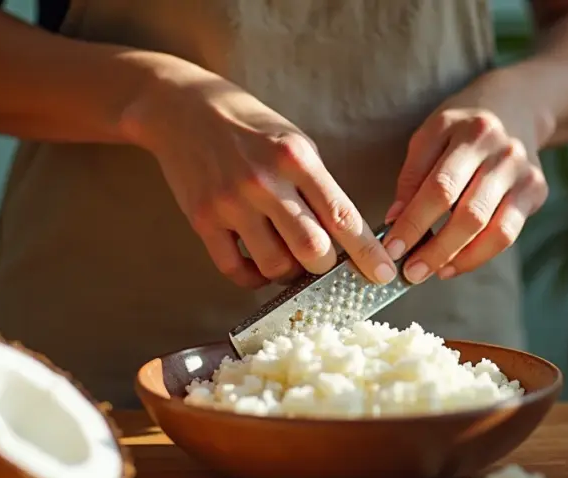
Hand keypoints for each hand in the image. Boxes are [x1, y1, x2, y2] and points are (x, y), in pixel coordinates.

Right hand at [122, 60, 395, 287]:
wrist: (182, 109)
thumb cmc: (249, 128)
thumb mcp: (294, 143)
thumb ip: (318, 187)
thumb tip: (346, 238)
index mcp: (296, 158)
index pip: (342, 216)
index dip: (368, 253)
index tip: (384, 274)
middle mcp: (264, 181)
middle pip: (312, 250)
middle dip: (326, 267)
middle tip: (324, 262)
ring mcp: (230, 202)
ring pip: (275, 266)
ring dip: (290, 273)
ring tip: (289, 257)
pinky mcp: (202, 220)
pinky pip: (235, 270)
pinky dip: (254, 278)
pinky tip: (260, 265)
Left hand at [382, 75, 548, 282]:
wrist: (516, 105)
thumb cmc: (461, 128)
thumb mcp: (430, 137)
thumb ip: (412, 177)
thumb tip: (395, 223)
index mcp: (468, 130)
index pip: (439, 187)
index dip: (414, 223)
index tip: (391, 250)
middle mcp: (502, 150)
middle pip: (469, 213)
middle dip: (436, 248)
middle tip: (410, 273)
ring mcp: (523, 171)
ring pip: (492, 228)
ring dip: (458, 257)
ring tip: (431, 272)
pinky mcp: (537, 189)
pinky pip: (508, 233)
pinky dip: (478, 255)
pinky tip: (454, 265)